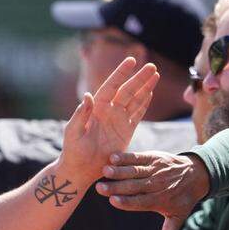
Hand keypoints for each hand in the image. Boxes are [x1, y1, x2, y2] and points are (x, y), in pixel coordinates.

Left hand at [59, 57, 158, 183]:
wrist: (81, 169)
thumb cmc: (73, 151)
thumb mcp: (73, 132)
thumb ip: (81, 115)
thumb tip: (88, 95)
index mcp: (97, 108)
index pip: (111, 86)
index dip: (121, 73)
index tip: (131, 60)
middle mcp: (108, 111)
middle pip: (127, 90)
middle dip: (139, 78)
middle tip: (151, 66)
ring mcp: (118, 120)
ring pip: (134, 100)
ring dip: (145, 88)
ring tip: (155, 75)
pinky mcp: (126, 131)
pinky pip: (137, 115)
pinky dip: (144, 104)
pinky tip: (150, 93)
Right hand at [96, 151, 208, 229]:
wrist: (196, 174)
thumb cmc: (182, 198)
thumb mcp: (178, 215)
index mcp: (161, 200)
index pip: (141, 202)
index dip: (127, 201)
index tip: (113, 200)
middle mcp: (157, 184)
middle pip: (134, 186)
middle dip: (117, 187)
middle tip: (100, 188)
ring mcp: (155, 170)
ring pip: (135, 171)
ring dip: (119, 171)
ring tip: (105, 171)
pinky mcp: (154, 158)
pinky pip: (138, 157)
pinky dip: (126, 158)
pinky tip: (113, 158)